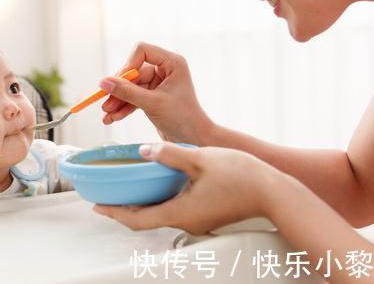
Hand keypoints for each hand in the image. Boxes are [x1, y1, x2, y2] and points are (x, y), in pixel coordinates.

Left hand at [93, 142, 281, 233]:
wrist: (275, 193)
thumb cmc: (242, 177)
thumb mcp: (200, 159)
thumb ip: (169, 155)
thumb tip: (143, 151)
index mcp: (181, 212)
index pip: (138, 220)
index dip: (115, 214)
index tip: (97, 206)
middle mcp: (187, 221)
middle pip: (146, 220)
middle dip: (124, 210)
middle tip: (107, 197)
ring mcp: (198, 220)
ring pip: (161, 215)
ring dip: (142, 205)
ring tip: (126, 189)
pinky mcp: (207, 214)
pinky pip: (175, 210)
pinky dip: (160, 201)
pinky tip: (158, 185)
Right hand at [99, 42, 212, 144]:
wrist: (194, 140)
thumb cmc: (182, 118)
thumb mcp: (152, 104)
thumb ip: (127, 92)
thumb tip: (103, 82)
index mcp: (172, 63)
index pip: (142, 50)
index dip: (128, 65)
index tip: (118, 82)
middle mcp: (165, 69)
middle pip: (133, 71)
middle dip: (119, 89)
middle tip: (105, 103)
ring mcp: (158, 83)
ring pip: (131, 87)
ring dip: (118, 100)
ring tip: (106, 115)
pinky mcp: (153, 96)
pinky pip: (133, 97)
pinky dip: (124, 107)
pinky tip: (113, 118)